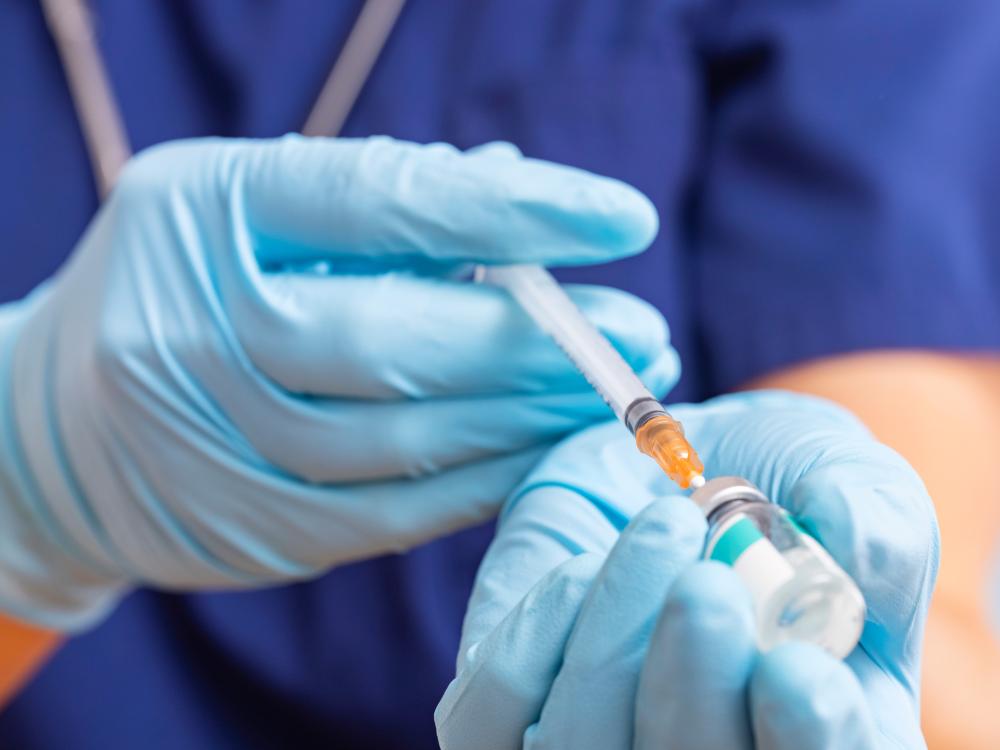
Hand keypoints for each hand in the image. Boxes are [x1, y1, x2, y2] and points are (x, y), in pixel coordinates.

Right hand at [0, 136, 675, 629]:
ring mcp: (212, 442)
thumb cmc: (191, 282)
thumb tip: (528, 197)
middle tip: (643, 334)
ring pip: (406, 441)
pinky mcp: (248, 529)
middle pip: (398, 340)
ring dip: (529, 419)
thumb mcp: (259, 207)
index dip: (515, 212)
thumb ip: (386, 205)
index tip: (625, 217)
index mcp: (206, 209)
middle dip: (538, 344)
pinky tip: (546, 453)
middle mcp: (194, 328)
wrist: (59, 419)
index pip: (382, 200)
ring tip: (615, 395)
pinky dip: (484, 483)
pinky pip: (393, 516)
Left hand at [435, 391, 938, 748]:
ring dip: (614, 646)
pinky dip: (533, 636)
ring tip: (662, 527)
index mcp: (808, 726)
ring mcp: (596, 735)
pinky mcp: (507, 706)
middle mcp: (703, 745)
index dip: (811, 744)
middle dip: (694, 689)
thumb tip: (858, 550)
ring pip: (578, 749)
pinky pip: (495, 710)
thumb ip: (872, 514)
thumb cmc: (772, 477)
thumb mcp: (839, 472)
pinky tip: (583, 566)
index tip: (801, 671)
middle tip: (708, 584)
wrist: (670, 461)